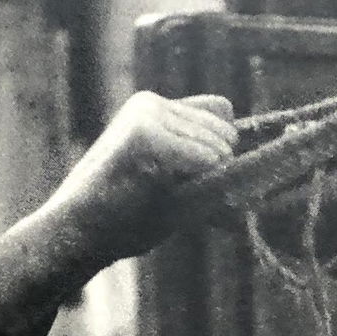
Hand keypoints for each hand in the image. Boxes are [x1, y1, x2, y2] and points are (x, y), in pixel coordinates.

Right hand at [0, 93, 235, 335]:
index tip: (190, 180)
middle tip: (164, 193)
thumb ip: (204, 166)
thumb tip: (258, 180)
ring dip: (200, 182)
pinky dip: (195, 183)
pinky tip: (153, 190)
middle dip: (212, 171)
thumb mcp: (172, 183)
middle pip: (227, 131)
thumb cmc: (123, 217)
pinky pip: (207, 160)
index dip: (218, 150)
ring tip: (153, 194)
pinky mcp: (145, 134)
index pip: (223, 113)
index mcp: (154, 107)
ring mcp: (146, 114)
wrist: (77, 233)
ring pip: (220, 148)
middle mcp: (151, 102)